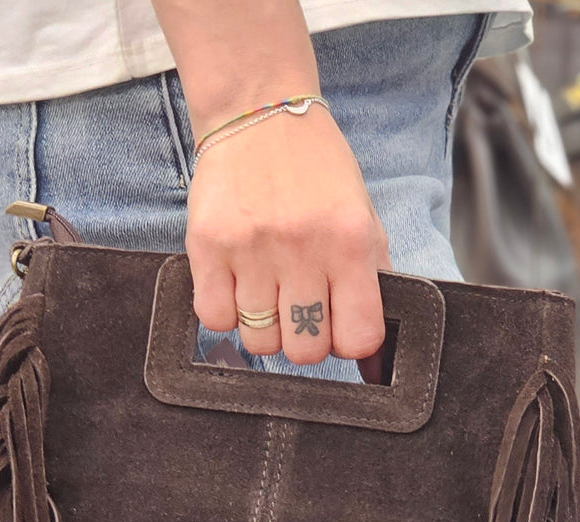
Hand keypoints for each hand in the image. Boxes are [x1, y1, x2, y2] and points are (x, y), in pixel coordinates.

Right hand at [186, 104, 391, 371]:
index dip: (349, 343)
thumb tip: (371, 353)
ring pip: (258, 341)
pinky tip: (236, 286)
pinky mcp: (207, 246)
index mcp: (350, 242)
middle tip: (298, 309)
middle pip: (304, 351)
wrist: (260, 111)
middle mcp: (302, 249)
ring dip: (263, 326)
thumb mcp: (361, 217)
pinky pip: (214, 319)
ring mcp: (251, 250)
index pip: (358, 338)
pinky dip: (225, 312)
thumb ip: (371, 280)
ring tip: (266, 290)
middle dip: (304, 339)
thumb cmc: (316, 171)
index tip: (339, 326)